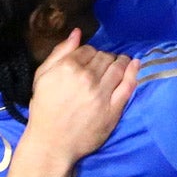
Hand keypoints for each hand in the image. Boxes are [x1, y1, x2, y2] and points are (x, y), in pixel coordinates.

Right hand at [23, 32, 139, 163]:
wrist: (51, 143)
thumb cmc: (43, 109)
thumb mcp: (41, 77)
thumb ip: (59, 53)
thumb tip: (77, 33)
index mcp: (68, 67)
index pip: (88, 50)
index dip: (90, 53)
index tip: (91, 60)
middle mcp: (87, 78)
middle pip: (104, 57)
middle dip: (105, 57)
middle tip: (105, 63)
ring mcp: (102, 94)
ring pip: (117, 68)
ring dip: (121, 61)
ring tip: (121, 61)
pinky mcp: (113, 109)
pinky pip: (128, 86)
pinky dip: (133, 72)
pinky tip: (135, 64)